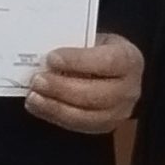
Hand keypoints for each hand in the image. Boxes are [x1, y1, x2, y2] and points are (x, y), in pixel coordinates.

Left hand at [24, 33, 144, 135]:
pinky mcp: (105, 125)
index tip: (52, 58)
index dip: (78, 61)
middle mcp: (130, 88)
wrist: (108, 67)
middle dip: (62, 88)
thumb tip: (44, 52)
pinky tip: (39, 106)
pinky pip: (79, 126)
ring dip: (56, 107)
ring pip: (87, 115)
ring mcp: (120, 111)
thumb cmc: (96, 50)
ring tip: (34, 96)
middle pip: (96, 94)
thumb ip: (73, 45)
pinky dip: (55, 116)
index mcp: (129, 59)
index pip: (107, 62)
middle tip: (38, 80)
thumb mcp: (91, 38)